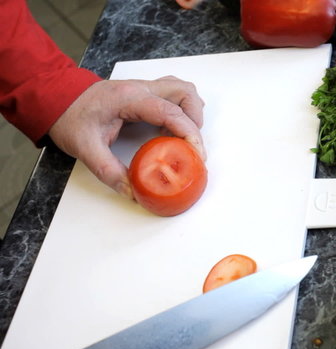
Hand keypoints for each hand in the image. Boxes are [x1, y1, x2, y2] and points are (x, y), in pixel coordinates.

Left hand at [48, 75, 205, 198]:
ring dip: (191, 112)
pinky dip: (181, 110)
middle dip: (195, 121)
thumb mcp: (85, 148)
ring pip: (183, 90)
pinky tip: (171, 129)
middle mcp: (141, 88)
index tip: (197, 154)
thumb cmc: (69, 116)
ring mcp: (144, 88)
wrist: (55, 98)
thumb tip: (133, 191)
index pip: (171, 111)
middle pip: (185, 93)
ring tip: (182, 138)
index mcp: (129, 98)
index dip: (190, 133)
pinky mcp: (144, 93)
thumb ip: (110, 171)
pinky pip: (174, 94)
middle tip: (190, 147)